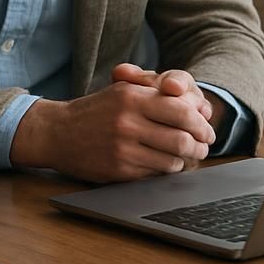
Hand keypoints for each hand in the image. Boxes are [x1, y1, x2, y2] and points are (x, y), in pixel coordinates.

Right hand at [10, 70, 216, 181]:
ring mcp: (123, 148)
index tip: (206, 130)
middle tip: (203, 147)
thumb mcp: (121, 90)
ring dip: (184, 160)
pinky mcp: (119, 169)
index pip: (182, 111)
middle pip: (182, 139)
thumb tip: (195, 106)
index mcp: (131, 97)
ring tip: (184, 157)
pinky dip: (165, 170)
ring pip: (172, 160)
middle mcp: (128, 121)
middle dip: (199, 146)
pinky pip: (155, 173)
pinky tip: (163, 164)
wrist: (57, 133)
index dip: (200, 123)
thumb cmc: (95, 110)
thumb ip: (155, 93)